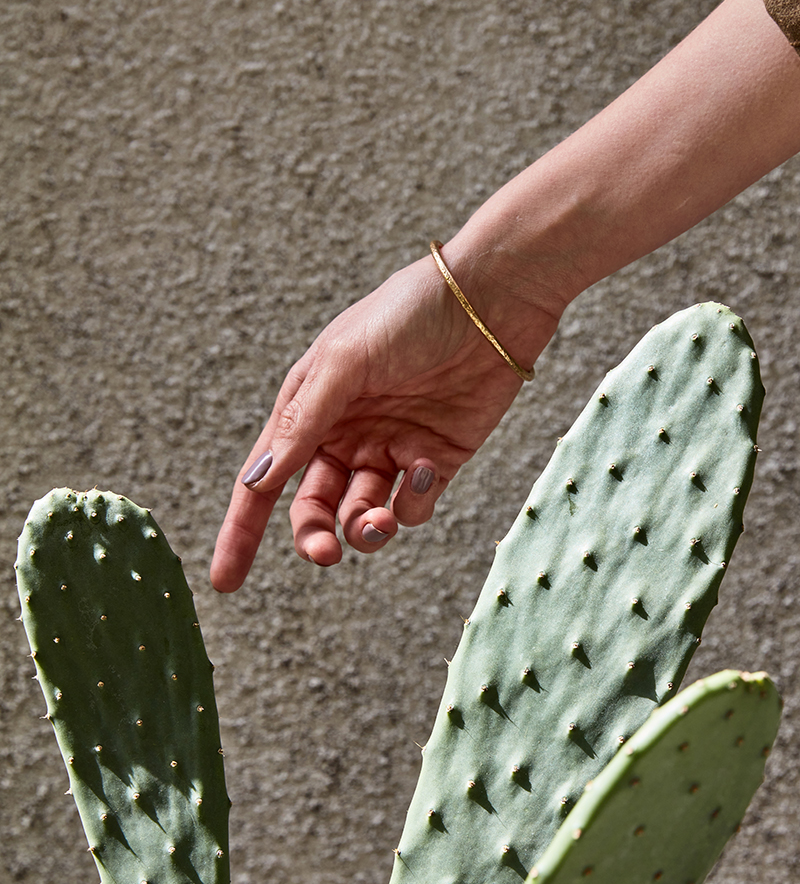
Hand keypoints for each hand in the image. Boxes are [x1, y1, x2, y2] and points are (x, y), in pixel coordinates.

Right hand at [210, 251, 559, 591]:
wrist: (490, 300)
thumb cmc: (407, 315)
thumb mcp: (344, 362)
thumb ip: (303, 423)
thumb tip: (257, 481)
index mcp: (309, 409)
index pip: (265, 479)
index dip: (242, 531)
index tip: (225, 582)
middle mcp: (346, 434)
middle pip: (315, 509)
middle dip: (315, 538)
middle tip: (326, 554)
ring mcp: (391, 449)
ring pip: (363, 515)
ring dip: (366, 528)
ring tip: (378, 519)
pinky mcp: (437, 460)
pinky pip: (412, 505)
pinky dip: (412, 502)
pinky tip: (422, 468)